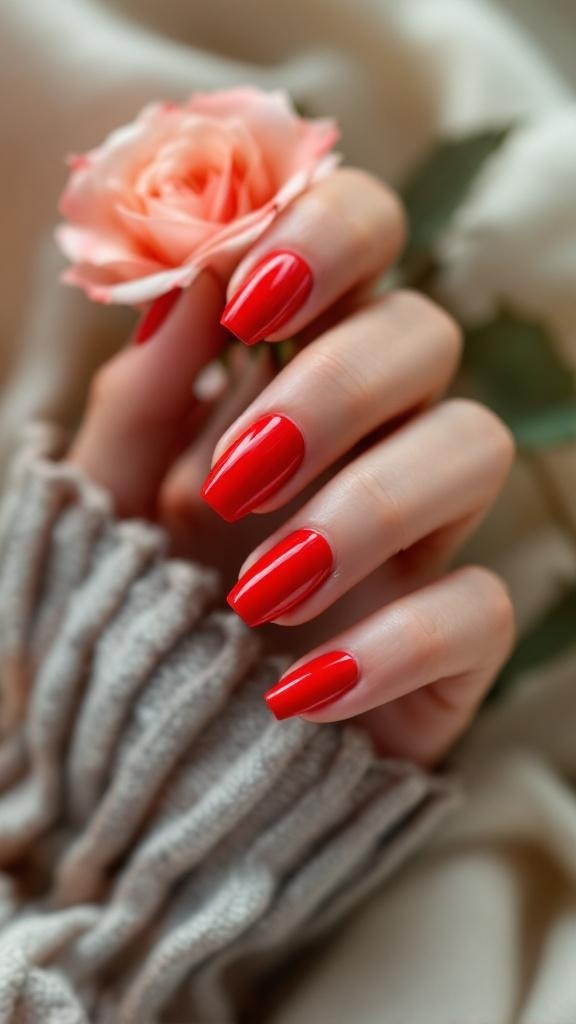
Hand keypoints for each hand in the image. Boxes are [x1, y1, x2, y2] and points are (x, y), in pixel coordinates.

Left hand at [70, 168, 514, 766]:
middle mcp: (373, 431)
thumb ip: (141, 391)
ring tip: (256, 593)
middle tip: (234, 477)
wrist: (152, 752)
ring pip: (475, 448)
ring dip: (366, 509)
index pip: (360, 238)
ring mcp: (424, 530)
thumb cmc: (131, 600)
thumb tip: (192, 280)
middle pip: (425, 335)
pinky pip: (482, 608)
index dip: (327, 235)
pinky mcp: (454, 638)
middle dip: (335, 388)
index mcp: (291, 369)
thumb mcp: (105, 494)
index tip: (247, 299)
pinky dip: (391, 645)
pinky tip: (297, 691)